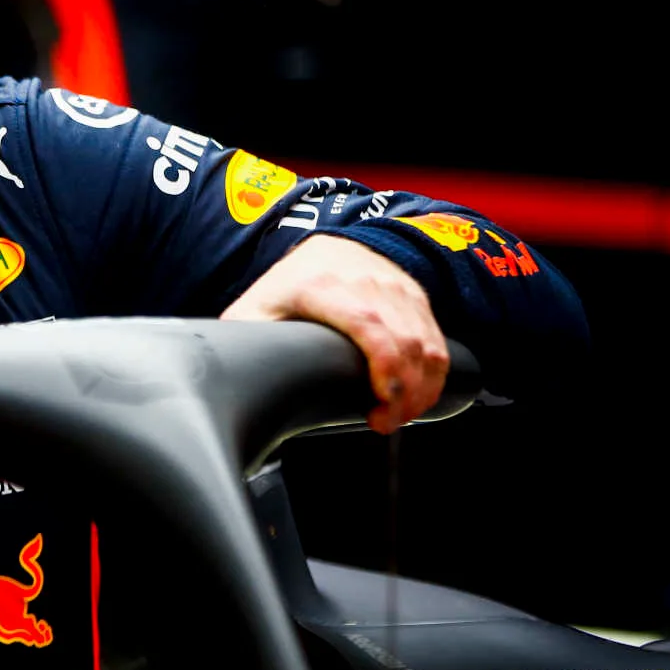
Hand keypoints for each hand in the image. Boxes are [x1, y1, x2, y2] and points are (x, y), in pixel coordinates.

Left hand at [220, 235, 448, 434]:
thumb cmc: (289, 285)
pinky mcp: (416, 297)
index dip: (384, 367)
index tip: (380, 406)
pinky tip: (416, 398)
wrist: (326, 246)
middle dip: (405, 393)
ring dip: (422, 389)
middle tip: (384, 422)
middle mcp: (367, 281)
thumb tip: (231, 377)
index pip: (368, 324)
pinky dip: (433, 376)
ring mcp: (396, 287)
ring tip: (398, 416)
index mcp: (322, 284)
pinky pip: (438, 341)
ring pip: (427, 344)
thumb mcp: (256, 309)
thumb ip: (246, 340)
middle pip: (405, 342)